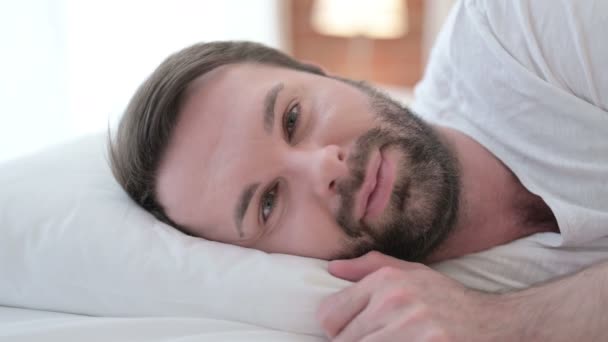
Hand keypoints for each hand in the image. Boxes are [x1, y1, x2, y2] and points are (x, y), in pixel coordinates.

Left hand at [317, 251, 498, 341]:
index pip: (328, 315)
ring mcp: (412, 330)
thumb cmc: (449, 300)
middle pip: (343, 341)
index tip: (351, 332)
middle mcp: (395, 302)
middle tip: (377, 339)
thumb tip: (332, 268)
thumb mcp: (413, 272)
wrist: (497, 324)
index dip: (335, 329)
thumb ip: (370, 267)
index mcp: (386, 281)